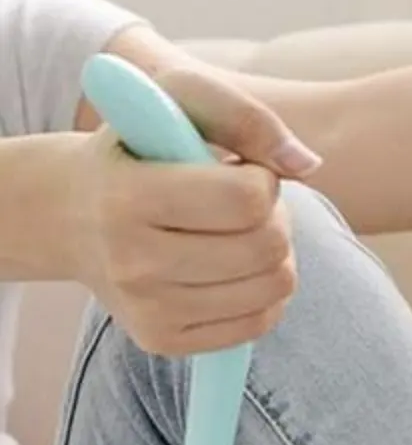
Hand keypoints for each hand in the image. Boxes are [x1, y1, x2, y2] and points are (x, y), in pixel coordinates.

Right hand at [66, 66, 321, 355]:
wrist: (70, 216)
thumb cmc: (138, 151)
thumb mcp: (176, 103)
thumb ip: (244, 117)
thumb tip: (307, 165)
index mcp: (126, 196)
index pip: (246, 200)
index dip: (263, 181)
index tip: (242, 172)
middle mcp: (130, 263)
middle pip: (267, 248)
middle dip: (274, 219)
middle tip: (244, 207)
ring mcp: (146, 309)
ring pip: (273, 288)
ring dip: (275, 255)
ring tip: (239, 235)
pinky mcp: (162, 340)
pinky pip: (258, 323)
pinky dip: (264, 293)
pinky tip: (235, 269)